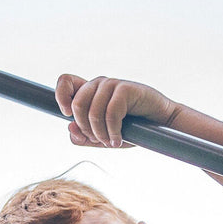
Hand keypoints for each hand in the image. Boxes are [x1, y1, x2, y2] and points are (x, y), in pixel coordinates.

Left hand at [55, 74, 179, 147]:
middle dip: (86, 128)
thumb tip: (70, 128)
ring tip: (111, 142)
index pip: (65, 81)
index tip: (68, 114)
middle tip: (99, 140)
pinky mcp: (125, 88)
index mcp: (89, 91)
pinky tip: (119, 140)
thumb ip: (83, 136)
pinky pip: (110, 112)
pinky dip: (113, 132)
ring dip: (100, 134)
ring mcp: (112, 84)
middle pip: (77, 104)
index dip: (61, 96)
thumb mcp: (102, 137)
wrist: (161, 123)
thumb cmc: (130, 128)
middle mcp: (98, 84)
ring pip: (92, 111)